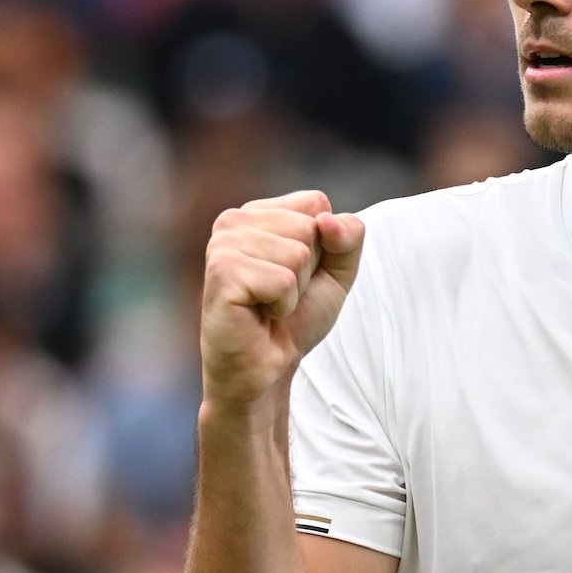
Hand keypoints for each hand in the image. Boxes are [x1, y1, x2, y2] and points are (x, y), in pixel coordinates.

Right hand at [200, 191, 365, 411]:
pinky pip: (284, 280)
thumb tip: (326, 221)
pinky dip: (283, 305)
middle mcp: (234, 220)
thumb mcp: (337, 271)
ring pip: (298, 253)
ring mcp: (224, 244)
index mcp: (257, 212)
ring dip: (295, 290)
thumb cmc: (295, 318)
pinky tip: (259, 313)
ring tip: (269, 304)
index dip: (323, 246)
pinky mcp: (222, 272)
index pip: (317, 203)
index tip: (296, 274)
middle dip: (309, 269)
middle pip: (310, 226)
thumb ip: (349, 236)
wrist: (266, 369)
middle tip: (281, 294)